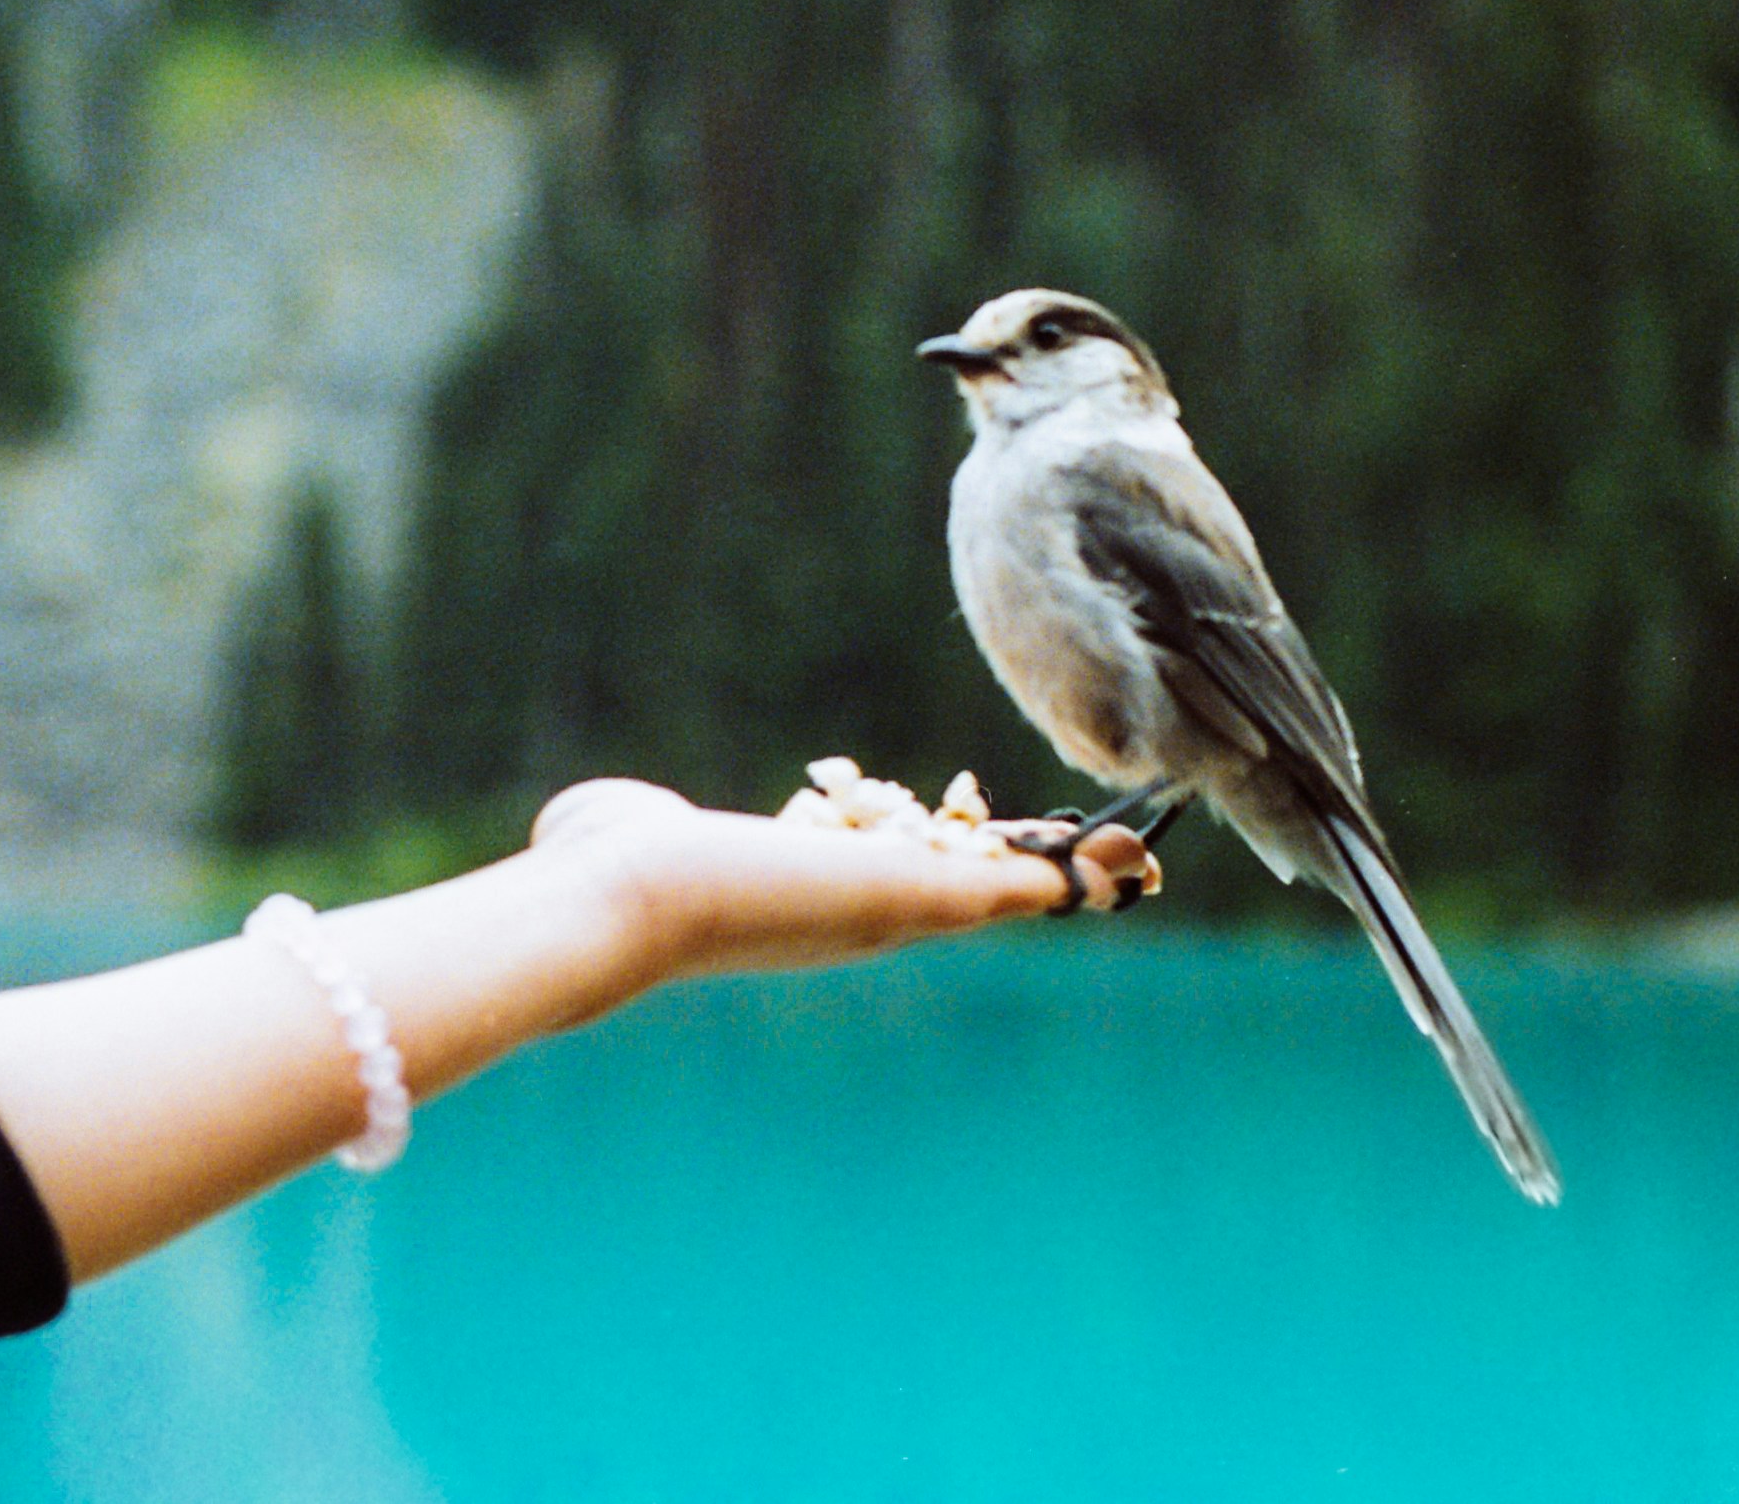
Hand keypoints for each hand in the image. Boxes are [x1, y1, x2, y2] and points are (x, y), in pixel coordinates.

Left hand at [530, 778, 1130, 985]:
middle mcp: (856, 918)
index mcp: (806, 901)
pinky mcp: (908, 895)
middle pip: (964, 896)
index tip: (991, 851)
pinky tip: (1127, 863)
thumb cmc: (602, 868)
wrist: (622, 898)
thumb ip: (632, 821)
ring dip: (1072, 877)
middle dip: (1029, 877)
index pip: (893, 882)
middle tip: (1101, 867)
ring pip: (999, 892)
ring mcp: (887, 912)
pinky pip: (1010, 886)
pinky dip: (1072, 876)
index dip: (948, 863)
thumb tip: (600, 820)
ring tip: (1138, 860)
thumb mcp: (628, 830)